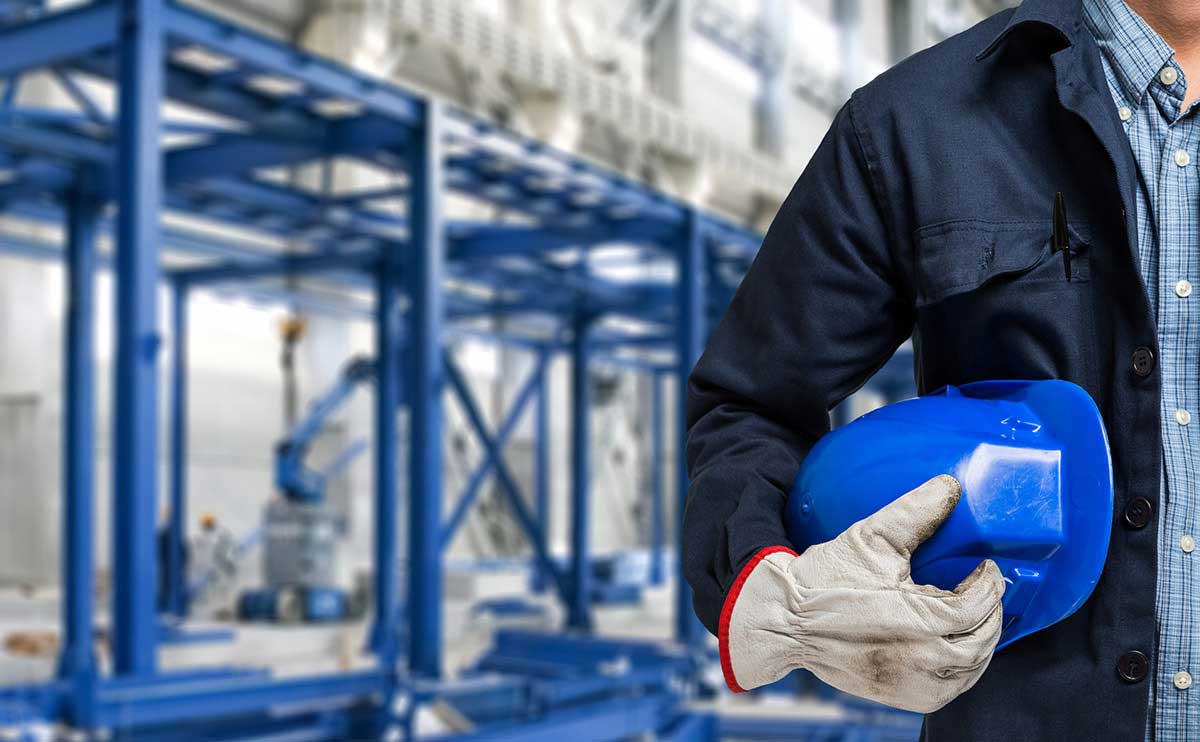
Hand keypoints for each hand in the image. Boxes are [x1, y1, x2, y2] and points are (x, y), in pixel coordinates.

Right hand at [723, 475, 1004, 711]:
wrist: (785, 622)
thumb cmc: (824, 580)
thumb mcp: (870, 539)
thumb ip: (914, 511)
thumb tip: (950, 485)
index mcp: (921, 621)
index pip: (979, 605)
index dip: (989, 582)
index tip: (984, 566)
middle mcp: (925, 660)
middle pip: (983, 639)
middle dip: (991, 611)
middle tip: (985, 588)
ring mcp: (916, 684)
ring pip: (972, 668)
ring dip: (982, 640)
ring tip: (976, 615)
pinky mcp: (905, 696)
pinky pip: (952, 688)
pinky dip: (964, 668)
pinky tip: (956, 646)